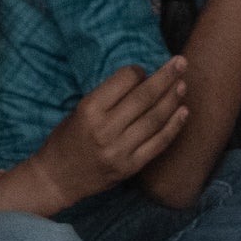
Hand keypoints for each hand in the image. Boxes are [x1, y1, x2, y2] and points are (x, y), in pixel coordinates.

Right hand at [25, 64, 187, 208]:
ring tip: (183, 85)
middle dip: (166, 77)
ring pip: (155, 119)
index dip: (138, 71)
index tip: (144, 70)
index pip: (124, 81)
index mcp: (89, 110)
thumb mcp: (79, 110)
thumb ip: (108, 98)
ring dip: (172, 99)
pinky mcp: (130, 167)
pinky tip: (184, 112)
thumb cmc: (67, 138)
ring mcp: (119, 150)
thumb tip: (143, 80)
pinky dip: (173, 127)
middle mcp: (105, 129)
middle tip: (181, 62)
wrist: (57, 178)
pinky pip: (158, 144)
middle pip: (144, 97)